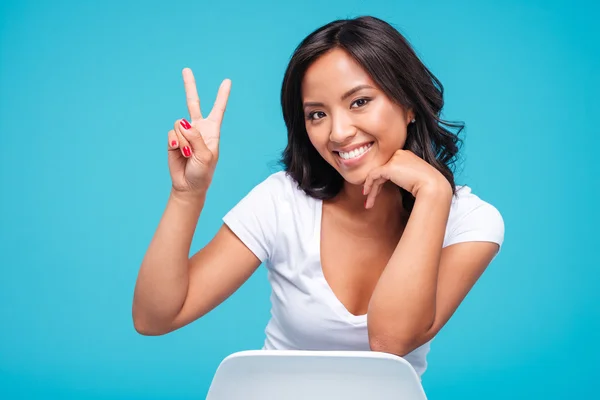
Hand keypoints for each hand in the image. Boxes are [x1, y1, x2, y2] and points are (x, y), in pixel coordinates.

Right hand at [168, 68, 230, 194]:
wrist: (188, 185)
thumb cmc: (202, 173)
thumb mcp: (205, 156)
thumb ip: (195, 137)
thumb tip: (182, 122)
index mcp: (212, 131)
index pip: (218, 110)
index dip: (222, 95)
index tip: (227, 81)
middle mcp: (198, 128)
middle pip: (193, 103)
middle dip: (189, 86)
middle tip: (186, 70)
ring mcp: (185, 133)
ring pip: (180, 124)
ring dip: (184, 140)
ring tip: (188, 154)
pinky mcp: (173, 139)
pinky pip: (172, 134)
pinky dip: (175, 144)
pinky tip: (179, 153)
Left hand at [362, 150, 450, 208]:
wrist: (433, 186)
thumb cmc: (429, 186)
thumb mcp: (415, 178)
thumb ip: (404, 177)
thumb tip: (397, 183)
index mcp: (406, 155)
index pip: (389, 167)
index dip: (381, 180)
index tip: (377, 192)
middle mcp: (400, 154)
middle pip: (382, 170)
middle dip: (375, 186)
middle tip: (369, 198)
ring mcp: (394, 159)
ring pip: (376, 174)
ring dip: (371, 189)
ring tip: (368, 203)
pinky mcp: (389, 167)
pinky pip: (373, 175)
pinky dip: (368, 185)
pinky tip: (367, 195)